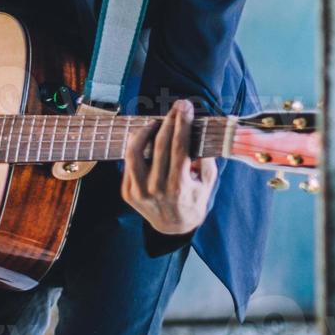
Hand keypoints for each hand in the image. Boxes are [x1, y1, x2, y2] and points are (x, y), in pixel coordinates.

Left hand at [121, 98, 217, 235]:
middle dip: (170, 120)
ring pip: (135, 152)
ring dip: (145, 131)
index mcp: (179, 187)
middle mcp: (157, 189)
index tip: (186, 107)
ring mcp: (139, 192)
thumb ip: (205, 160)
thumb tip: (198, 133)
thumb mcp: (207, 183)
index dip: (183, 123)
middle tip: (177, 106)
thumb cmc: (194, 200)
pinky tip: (144, 136)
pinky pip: (127, 164)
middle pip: (160, 145)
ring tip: (156, 122)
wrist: (174, 228)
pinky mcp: (127, 193)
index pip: (179, 146)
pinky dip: (134, 146)